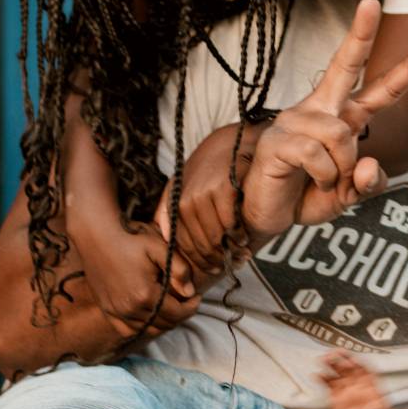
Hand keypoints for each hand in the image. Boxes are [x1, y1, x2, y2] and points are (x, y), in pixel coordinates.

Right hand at [81, 220, 187, 336]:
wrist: (97, 236)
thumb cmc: (131, 239)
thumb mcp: (160, 248)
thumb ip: (179, 270)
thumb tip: (190, 292)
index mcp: (145, 295)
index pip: (177, 313)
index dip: (191, 307)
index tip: (196, 296)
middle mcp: (129, 309)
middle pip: (164, 324)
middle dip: (180, 314)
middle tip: (186, 301)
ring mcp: (116, 312)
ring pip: (148, 330)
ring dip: (163, 321)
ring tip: (170, 306)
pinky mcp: (107, 310)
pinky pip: (128, 330)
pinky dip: (142, 327)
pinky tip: (149, 314)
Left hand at [165, 121, 260, 277]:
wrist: (235, 140)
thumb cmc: (212, 168)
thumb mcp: (186, 184)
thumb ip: (171, 209)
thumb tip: (164, 237)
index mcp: (175, 201)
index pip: (181, 241)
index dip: (196, 259)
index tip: (212, 268)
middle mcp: (185, 199)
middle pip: (198, 242)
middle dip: (213, 259)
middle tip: (227, 266)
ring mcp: (203, 193)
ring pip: (213, 236)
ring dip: (227, 250)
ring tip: (239, 255)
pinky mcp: (223, 189)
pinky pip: (229, 223)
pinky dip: (237, 235)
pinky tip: (243, 239)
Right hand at [240, 0, 407, 241]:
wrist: (268, 215)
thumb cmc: (308, 195)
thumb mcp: (350, 195)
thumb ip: (369, 183)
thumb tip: (369, 164)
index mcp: (343, 118)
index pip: (380, 90)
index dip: (407, 70)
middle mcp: (321, 110)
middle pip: (344, 65)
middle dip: (360, 34)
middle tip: (371, 1)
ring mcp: (297, 121)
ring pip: (340, 136)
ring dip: (341, 169)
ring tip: (324, 182)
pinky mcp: (277, 139)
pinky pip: (317, 155)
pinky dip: (323, 178)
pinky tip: (308, 181)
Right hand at [322, 352, 391, 408]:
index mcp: (371, 386)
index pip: (364, 370)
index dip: (358, 362)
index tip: (351, 358)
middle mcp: (358, 386)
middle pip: (350, 369)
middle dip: (342, 360)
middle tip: (333, 354)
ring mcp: (347, 392)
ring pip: (338, 374)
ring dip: (331, 364)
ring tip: (323, 359)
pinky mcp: (337, 399)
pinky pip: (329, 385)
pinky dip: (322, 379)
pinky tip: (316, 375)